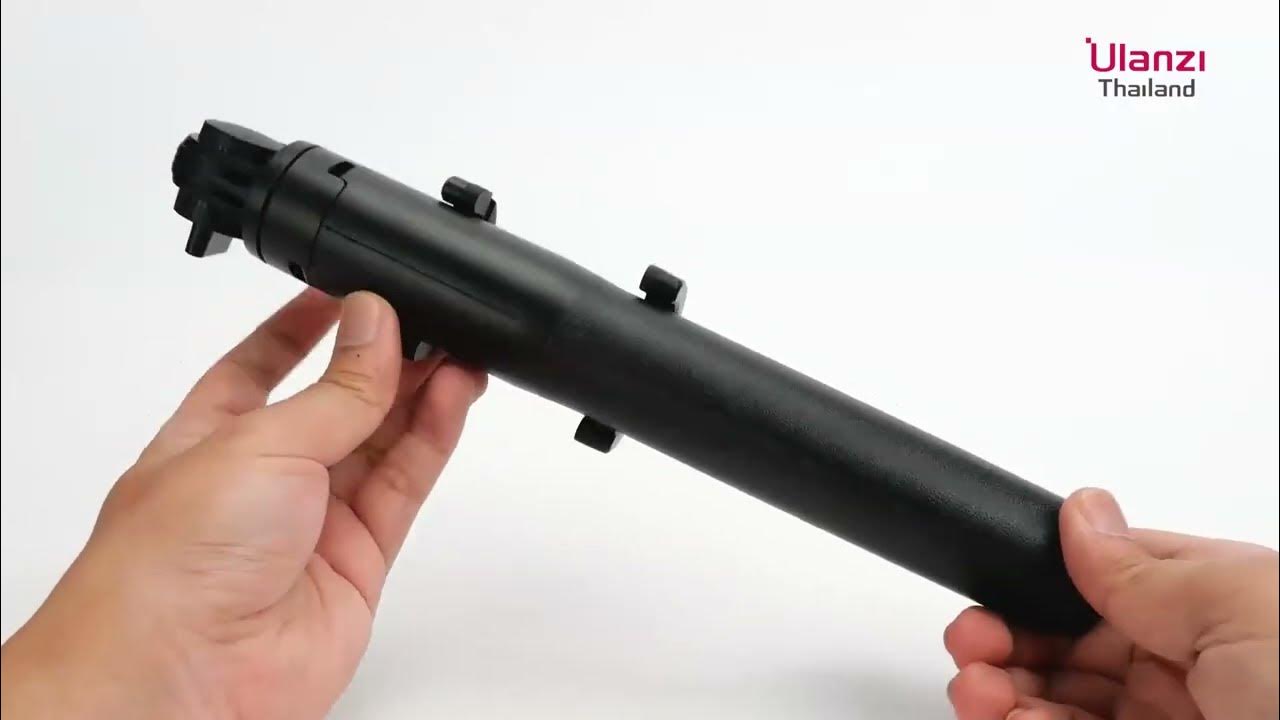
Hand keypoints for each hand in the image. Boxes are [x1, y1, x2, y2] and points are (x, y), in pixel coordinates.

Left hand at [0, 290, 485, 718]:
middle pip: (337, 402)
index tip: (350, 289)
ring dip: (421, 394)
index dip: (305, 327)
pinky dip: (433, 440)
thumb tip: (377, 323)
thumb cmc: (172, 560)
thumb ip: (336, 389)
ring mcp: (314, 521)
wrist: (184, 674)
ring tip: (460, 347)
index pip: (261, 365)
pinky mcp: (360, 561)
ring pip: (381, 442)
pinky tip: (454, 396)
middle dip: (383, 358)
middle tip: (430, 316)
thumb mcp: (259, 442)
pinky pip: (404, 487)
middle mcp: (264, 478)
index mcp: (211, 436)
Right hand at [944, 488, 1277, 719]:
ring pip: (1057, 705)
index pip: (1107, 584)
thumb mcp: (1243, 605)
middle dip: (1011, 639)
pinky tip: (995, 713)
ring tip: (977, 683)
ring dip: (1001, 688)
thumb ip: (1146, 565)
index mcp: (1220, 612)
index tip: (996, 589)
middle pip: (1072, 649)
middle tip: (975, 642)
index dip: (1043, 584)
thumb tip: (1083, 513)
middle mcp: (1192, 675)